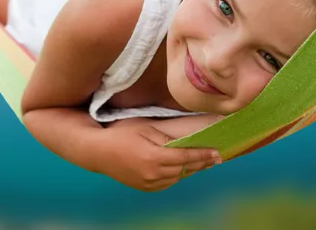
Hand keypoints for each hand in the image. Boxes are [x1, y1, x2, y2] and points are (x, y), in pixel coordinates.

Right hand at [95, 124, 221, 191]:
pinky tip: (182, 168)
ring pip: (177, 177)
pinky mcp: (144, 187)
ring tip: (203, 162)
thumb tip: (185, 144)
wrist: (98, 152)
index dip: (203, 155)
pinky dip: (177, 176)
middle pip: (185, 169)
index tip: (217, 152)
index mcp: (154, 157)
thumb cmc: (120, 134)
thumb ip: (166, 138)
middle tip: (216, 158)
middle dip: (202, 163)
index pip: (186, 156)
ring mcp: (148, 183)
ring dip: (191, 170)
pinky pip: (167, 183)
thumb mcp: (144, 128)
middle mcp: (153, 173)